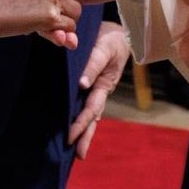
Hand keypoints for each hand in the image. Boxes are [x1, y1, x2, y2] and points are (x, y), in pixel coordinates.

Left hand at [69, 22, 130, 157]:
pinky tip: (68, 125)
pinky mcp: (90, 86)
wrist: (120, 33)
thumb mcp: (104, 48)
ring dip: (83, 132)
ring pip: (89, 115)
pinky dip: (78, 117)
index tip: (70, 136)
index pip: (91, 109)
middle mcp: (100, 92)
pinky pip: (83, 104)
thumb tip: (82, 84)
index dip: (81, 123)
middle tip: (77, 155)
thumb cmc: (111, 40)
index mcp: (104, 85)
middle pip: (92, 119)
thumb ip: (93, 65)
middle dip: (85, 136)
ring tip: (74, 150)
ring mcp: (96, 90)